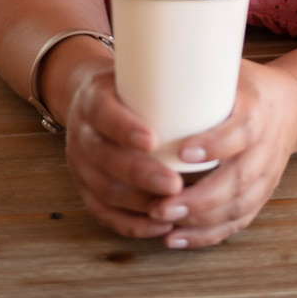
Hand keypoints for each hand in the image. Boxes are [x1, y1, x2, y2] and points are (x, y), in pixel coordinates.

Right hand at [63, 60, 184, 239]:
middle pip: (106, 159)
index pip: (104, 113)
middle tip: (175, 184)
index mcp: (93, 100)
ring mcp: (80, 165)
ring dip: (140, 204)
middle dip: (142, 175)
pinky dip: (132, 224)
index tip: (155, 139)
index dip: (126, 129)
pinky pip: (105, 214)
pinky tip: (159, 227)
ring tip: (173, 208)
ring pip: (105, 191)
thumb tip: (216, 70)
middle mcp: (82, 133)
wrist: (88, 100)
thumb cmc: (127, 88)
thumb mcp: (134, 72)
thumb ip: (164, 77)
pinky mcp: (85, 189)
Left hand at [146, 59, 296, 248]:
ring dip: (199, 220)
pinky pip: (237, 221)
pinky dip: (208, 235)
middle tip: (161, 204)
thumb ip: (198, 65)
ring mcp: (266, 175)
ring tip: (164, 222)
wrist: (293, 105)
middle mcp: (265, 147)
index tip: (183, 152)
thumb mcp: (231, 67)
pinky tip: (178, 238)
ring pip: (237, 206)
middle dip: (199, 198)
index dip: (214, 145)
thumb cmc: (248, 84)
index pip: (240, 132)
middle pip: (237, 180)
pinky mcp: (261, 194)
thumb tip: (153, 51)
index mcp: (257, 112)